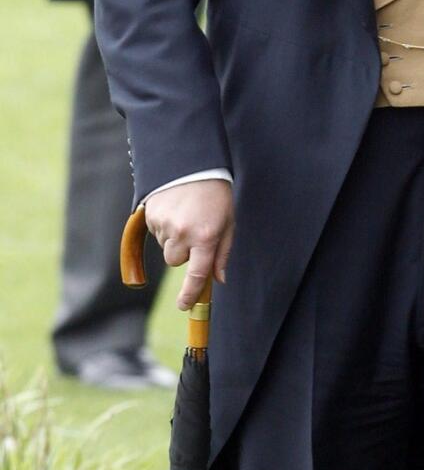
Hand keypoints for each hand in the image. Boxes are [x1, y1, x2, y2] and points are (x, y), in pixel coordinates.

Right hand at [144, 179, 234, 309]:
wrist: (193, 164)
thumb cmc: (216, 195)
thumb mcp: (227, 223)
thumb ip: (221, 253)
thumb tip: (217, 280)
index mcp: (206, 237)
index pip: (196, 275)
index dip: (189, 294)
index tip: (184, 305)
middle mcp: (183, 233)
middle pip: (175, 261)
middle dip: (183, 254)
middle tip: (194, 232)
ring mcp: (164, 224)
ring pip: (165, 247)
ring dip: (174, 238)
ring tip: (186, 215)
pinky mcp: (151, 215)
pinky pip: (155, 232)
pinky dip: (164, 226)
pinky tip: (175, 209)